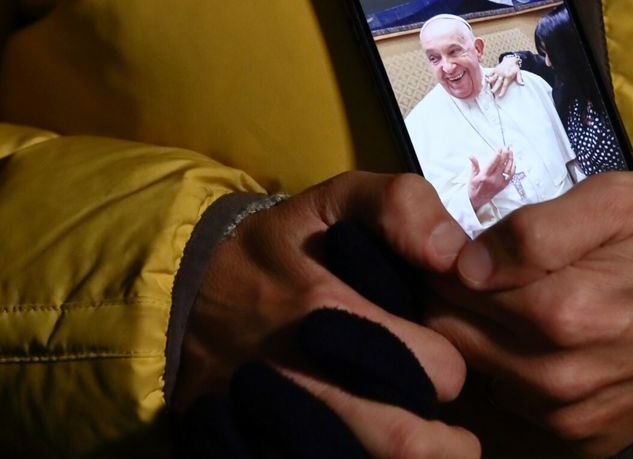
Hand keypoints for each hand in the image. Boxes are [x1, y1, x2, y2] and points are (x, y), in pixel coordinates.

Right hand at [176, 171, 478, 457]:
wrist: (179, 289)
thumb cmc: (278, 247)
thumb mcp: (335, 201)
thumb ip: (401, 206)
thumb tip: (453, 255)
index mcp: (327, 310)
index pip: (435, 370)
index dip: (451, 369)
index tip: (442, 359)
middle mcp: (298, 374)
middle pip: (404, 443)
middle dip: (439, 437)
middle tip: (441, 422)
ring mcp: (270, 420)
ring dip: (402, 457)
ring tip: (417, 443)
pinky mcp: (247, 448)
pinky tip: (361, 444)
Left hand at [423, 172, 632, 456]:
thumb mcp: (615, 199)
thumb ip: (532, 231)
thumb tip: (462, 262)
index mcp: (562, 313)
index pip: (450, 291)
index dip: (442, 261)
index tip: (452, 242)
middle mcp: (560, 380)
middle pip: (456, 342)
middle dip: (453, 303)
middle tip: (478, 269)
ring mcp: (577, 421)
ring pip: (485, 380)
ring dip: (483, 343)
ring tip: (514, 301)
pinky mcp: (597, 441)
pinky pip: (523, 414)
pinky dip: (517, 380)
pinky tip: (544, 343)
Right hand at [468, 149, 513, 211]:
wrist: (477, 201)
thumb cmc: (474, 189)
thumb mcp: (472, 177)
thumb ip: (474, 165)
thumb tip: (471, 156)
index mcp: (485, 176)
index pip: (494, 161)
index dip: (498, 153)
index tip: (499, 148)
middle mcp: (493, 179)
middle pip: (502, 163)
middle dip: (505, 154)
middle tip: (507, 148)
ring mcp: (500, 183)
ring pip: (508, 169)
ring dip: (510, 159)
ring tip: (511, 153)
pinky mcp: (503, 186)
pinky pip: (511, 176)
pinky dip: (513, 169)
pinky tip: (513, 163)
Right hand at [486, 56, 523, 96]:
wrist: (510, 59)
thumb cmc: (514, 67)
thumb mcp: (518, 72)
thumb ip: (519, 78)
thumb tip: (522, 84)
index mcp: (508, 76)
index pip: (505, 85)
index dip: (502, 91)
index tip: (500, 96)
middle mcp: (502, 74)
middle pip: (498, 82)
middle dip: (495, 87)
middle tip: (492, 92)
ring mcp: (498, 71)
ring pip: (493, 77)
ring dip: (490, 80)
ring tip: (487, 84)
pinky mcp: (495, 69)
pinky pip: (491, 72)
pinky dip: (489, 75)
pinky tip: (486, 78)